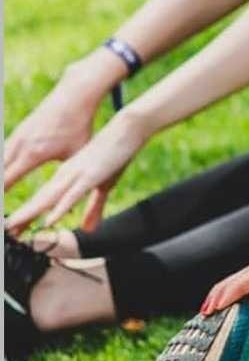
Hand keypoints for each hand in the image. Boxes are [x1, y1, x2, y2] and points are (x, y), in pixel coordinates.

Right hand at [4, 56, 114, 194]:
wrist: (74, 97)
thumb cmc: (80, 128)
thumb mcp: (77, 156)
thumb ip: (70, 178)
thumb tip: (75, 206)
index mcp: (33, 154)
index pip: (7, 181)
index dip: (0, 197)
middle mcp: (19, 146)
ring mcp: (16, 137)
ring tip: (1, 194)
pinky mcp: (18, 133)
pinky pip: (2, 153)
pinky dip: (0, 166)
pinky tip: (3, 174)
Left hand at [5, 110, 146, 234]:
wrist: (125, 129)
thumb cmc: (115, 155)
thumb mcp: (105, 186)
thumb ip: (94, 208)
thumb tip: (87, 229)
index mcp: (65, 176)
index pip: (41, 199)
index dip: (26, 215)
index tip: (13, 228)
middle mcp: (64, 175)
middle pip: (38, 200)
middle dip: (21, 218)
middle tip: (7, 232)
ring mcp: (75, 175)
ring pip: (47, 198)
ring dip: (29, 213)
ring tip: (13, 226)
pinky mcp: (89, 176)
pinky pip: (71, 195)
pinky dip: (59, 208)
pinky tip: (49, 220)